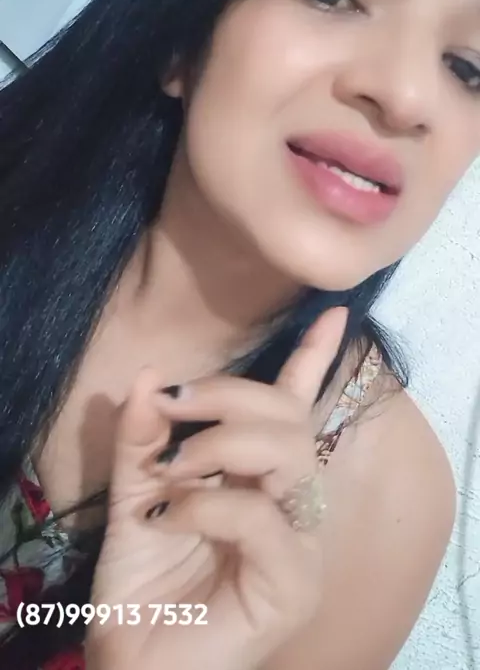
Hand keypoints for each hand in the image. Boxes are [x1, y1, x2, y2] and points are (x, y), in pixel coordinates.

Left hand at [85, 307, 346, 669]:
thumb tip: (152, 375)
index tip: (335, 313)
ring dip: (218, 445)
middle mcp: (292, 503)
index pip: (296, 408)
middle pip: (288, 417)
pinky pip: (257, 515)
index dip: (314, 359)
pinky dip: (204, 503)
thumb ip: (144, 441)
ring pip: (287, 452)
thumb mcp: (137, 495)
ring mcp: (300, 542)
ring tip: (171, 470)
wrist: (134, 659)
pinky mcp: (293, 582)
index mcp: (262, 479)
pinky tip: (169, 517)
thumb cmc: (144, 584)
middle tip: (173, 406)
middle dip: (228, 395)